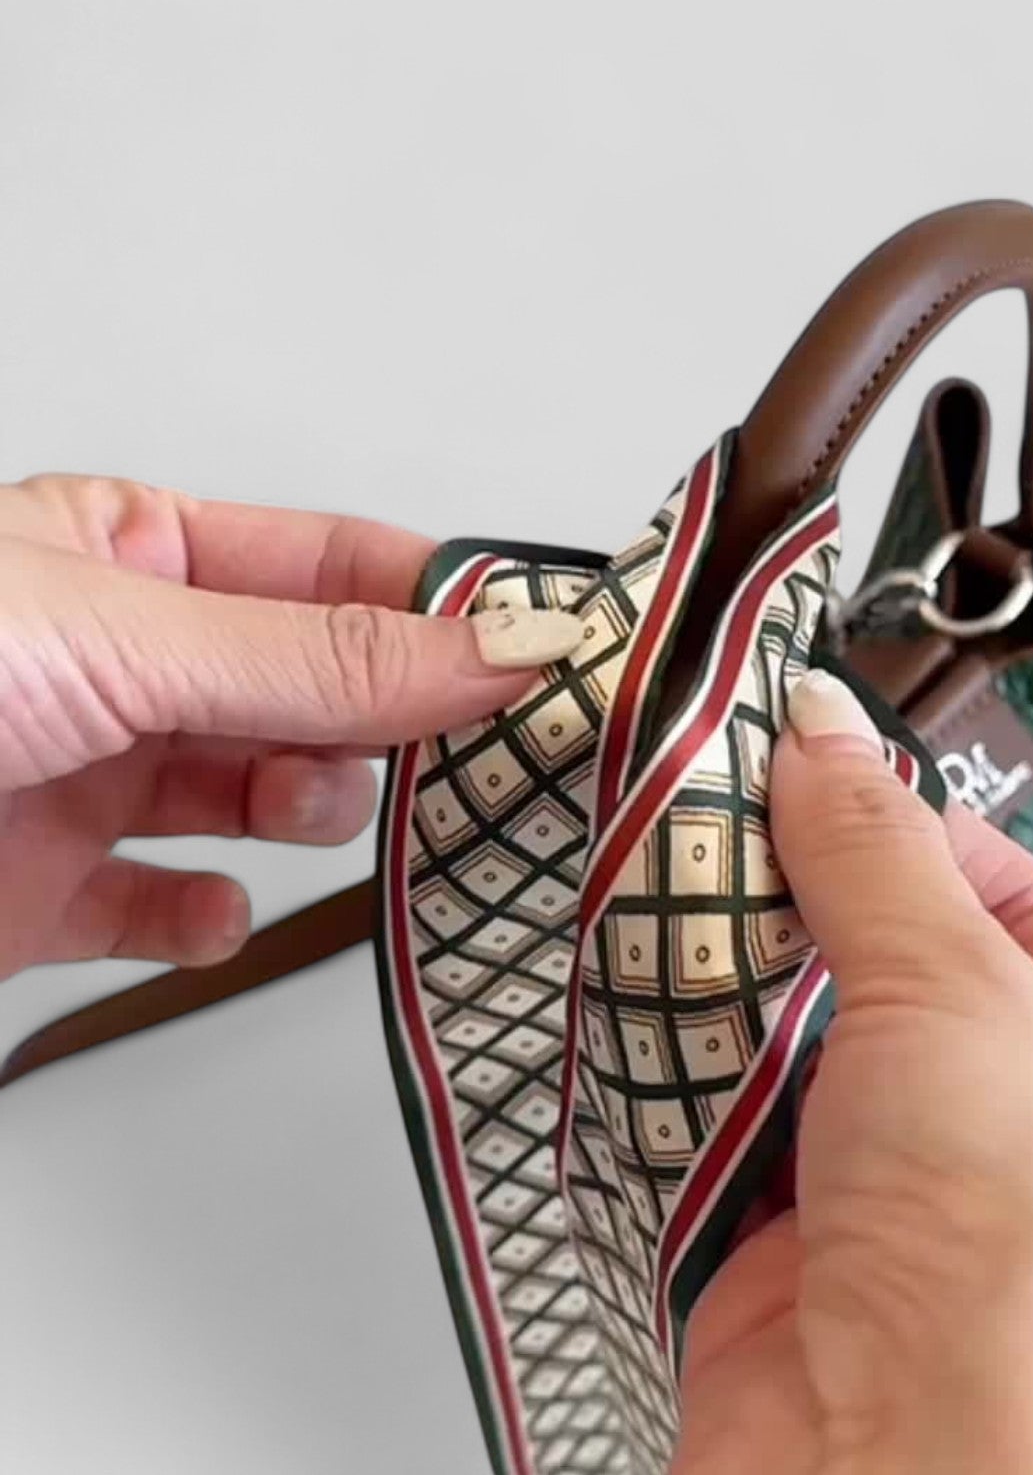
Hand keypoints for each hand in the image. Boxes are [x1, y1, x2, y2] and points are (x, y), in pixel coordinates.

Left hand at [0, 475, 582, 979]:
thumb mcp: (127, 638)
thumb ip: (319, 659)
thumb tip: (491, 651)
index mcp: (136, 554)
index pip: (334, 566)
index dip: (439, 606)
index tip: (536, 652)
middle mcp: (128, 665)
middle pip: (319, 691)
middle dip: (384, 725)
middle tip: (468, 752)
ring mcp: (93, 779)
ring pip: (264, 797)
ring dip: (301, 811)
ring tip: (293, 809)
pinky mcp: (54, 893)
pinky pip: (172, 910)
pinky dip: (211, 920)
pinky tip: (213, 908)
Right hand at [672, 672, 1032, 1474]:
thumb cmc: (1032, 1291)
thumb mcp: (970, 1004)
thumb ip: (882, 858)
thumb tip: (824, 733)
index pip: (1024, 906)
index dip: (917, 832)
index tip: (815, 768)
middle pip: (903, 972)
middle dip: (812, 906)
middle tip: (720, 819)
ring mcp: (915, 1209)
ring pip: (808, 1047)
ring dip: (740, 986)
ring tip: (672, 893)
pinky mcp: (801, 1258)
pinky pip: (734, 1125)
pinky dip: (691, 1071)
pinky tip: (652, 1003)